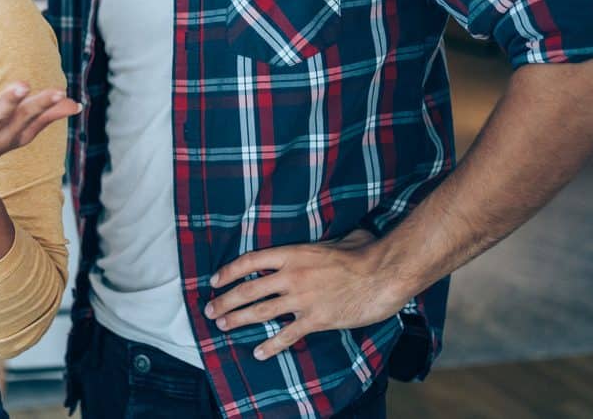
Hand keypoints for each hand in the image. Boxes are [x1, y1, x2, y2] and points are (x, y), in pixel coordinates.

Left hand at [204, 229, 409, 360]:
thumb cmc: (362, 253)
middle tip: (210, 310)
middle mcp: (291, 276)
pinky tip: (259, 352)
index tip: (214, 281)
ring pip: (260, 312)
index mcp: (292, 254)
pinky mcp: (316, 320)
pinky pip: (287, 335)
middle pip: (248, 290)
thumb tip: (322, 241)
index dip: (229, 272)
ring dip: (238, 320)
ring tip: (222, 326)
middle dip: (225, 301)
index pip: (250, 262)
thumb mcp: (334, 240)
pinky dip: (271, 345)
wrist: (382, 274)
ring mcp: (302, 299)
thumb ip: (319, 243)